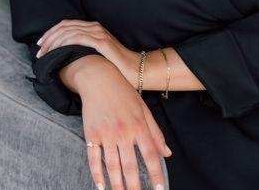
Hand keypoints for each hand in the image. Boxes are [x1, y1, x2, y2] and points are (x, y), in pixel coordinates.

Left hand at [35, 19, 139, 84]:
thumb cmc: (115, 67)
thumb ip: (84, 51)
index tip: (40, 44)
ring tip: (44, 54)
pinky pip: (77, 38)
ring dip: (53, 42)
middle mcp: (94, 27)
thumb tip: (65, 58)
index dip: (51, 33)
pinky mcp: (100, 41)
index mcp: (92, 28)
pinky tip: (56, 51)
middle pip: (64, 26)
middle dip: (48, 38)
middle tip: (38, 50)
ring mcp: (98, 33)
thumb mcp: (96, 55)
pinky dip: (63, 44)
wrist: (135, 70)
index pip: (66, 24)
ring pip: (68, 32)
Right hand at [76, 64, 170, 189]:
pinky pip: (94, 159)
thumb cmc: (124, 93)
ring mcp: (107, 134)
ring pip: (113, 166)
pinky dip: (97, 174)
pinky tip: (101, 186)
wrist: (99, 78)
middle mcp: (124, 132)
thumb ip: (155, 132)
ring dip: (117, 185)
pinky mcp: (92, 134)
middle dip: (135, 186)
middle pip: (130, 166)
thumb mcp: (143, 108)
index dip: (156, 174)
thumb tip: (167, 153)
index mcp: (139, 125)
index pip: (150, 155)